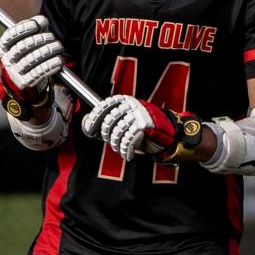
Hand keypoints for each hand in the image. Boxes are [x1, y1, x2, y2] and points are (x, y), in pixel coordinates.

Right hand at [0, 15, 63, 98]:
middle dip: (39, 40)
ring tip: (58, 47)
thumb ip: (36, 26)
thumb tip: (42, 20)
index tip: (37, 25)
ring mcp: (15, 71)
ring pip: (30, 60)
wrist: (28, 75)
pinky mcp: (24, 82)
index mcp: (6, 45)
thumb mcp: (32, 37)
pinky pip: (37, 73)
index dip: (23, 29)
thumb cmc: (31, 51)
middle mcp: (7, 58)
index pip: (10, 35)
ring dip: (46, 51)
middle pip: (21, 47)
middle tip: (52, 37)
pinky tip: (58, 61)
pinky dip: (49, 66)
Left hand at [82, 96, 197, 161]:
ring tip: (120, 148)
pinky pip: (127, 141)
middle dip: (107, 136)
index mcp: (125, 100)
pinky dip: (125, 150)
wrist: (168, 134)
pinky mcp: (143, 126)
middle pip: (109, 121)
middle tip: (112, 142)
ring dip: (116, 145)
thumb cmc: (143, 129)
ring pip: (117, 133)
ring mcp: (138, 115)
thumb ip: (106, 122)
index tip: (89, 129)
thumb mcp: (124, 121)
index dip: (94, 118)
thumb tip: (85, 123)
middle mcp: (131, 105)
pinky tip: (127, 154)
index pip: (104, 106)